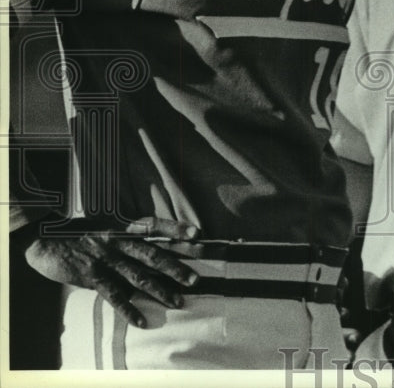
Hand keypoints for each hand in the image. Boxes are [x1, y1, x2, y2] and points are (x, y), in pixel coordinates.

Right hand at [23, 216, 200, 327]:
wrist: (43, 237)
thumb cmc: (77, 231)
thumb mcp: (104, 225)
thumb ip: (125, 234)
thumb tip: (149, 242)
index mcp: (122, 227)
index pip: (154, 225)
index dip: (175, 228)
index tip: (197, 233)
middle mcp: (117, 241)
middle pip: (152, 254)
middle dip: (175, 267)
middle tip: (195, 280)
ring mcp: (105, 259)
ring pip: (138, 276)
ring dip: (160, 290)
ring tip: (178, 301)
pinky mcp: (92, 276)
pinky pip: (114, 295)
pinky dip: (129, 309)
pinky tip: (142, 321)